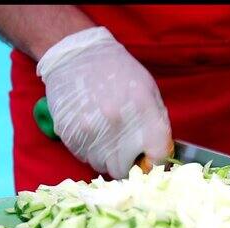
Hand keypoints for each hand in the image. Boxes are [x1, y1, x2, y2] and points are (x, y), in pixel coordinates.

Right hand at [37, 27, 172, 178]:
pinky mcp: (68, 133)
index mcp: (143, 110)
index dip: (156, 162)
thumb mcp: (149, 90)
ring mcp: (90, 130)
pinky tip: (91, 130)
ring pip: (101, 166)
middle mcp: (116, 123)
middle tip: (126, 151)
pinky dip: (89, 150)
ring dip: (106, 157)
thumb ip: (157, 124)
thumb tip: (160, 155)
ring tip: (107, 135)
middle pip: (124, 170)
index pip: (157, 155)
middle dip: (127, 164)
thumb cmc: (119, 72)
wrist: (77, 54)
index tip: (151, 160)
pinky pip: (83, 157)